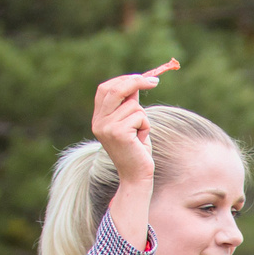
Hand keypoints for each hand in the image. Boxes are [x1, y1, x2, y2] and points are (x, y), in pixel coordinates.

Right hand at [91, 61, 177, 185]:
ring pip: (134, 105)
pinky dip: (146, 127)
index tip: (143, 78)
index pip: (105, 89)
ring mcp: (107, 127)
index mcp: (98, 118)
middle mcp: (99, 122)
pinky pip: (140, 117)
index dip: (123, 80)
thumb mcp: (131, 123)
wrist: (136, 176)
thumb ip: (129, 104)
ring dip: (144, 118)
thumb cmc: (136, 150)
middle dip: (137, 82)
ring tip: (139, 135)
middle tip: (155, 81)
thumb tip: (137, 82)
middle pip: (116, 89)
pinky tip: (140, 141)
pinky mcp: (118, 133)